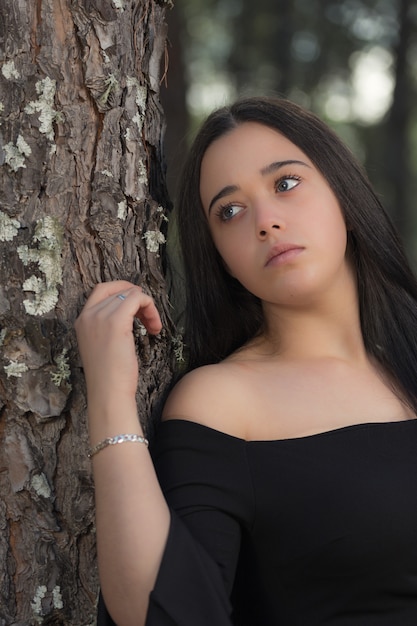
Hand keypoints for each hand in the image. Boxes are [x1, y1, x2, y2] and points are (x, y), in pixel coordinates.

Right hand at [75, 281, 161, 409]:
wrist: (108, 393)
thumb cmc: (109, 377)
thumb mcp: (103, 346)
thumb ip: (108, 328)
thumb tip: (129, 312)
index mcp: (82, 320)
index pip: (101, 290)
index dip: (122, 290)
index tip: (137, 304)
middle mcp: (88, 315)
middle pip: (118, 291)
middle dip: (138, 300)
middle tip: (149, 317)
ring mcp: (100, 316)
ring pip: (131, 294)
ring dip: (148, 307)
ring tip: (154, 326)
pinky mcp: (116, 321)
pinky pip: (138, 298)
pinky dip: (150, 308)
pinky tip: (155, 327)